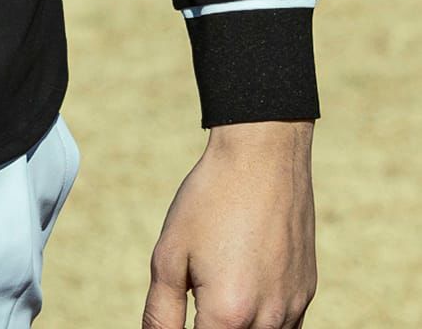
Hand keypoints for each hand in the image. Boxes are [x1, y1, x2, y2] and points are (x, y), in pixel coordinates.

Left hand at [142, 120, 316, 327]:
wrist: (263, 157)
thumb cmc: (209, 201)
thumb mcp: (170, 253)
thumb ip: (161, 312)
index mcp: (228, 316)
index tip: (181, 310)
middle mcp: (268, 321)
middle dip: (211, 324)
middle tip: (199, 291)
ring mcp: (293, 309)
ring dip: (236, 325)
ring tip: (220, 282)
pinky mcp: (307, 293)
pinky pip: (285, 327)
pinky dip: (263, 320)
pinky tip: (243, 289)